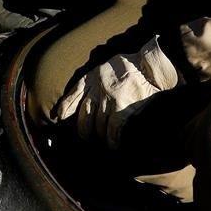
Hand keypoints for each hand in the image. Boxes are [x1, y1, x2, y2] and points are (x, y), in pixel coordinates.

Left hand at [51, 37, 180, 147]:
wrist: (150, 67)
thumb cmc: (131, 66)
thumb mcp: (107, 66)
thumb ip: (96, 77)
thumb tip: (89, 92)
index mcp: (93, 77)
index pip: (74, 93)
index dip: (66, 107)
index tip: (60, 117)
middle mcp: (97, 89)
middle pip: (83, 115)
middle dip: (82, 129)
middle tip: (84, 137)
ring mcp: (108, 99)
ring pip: (97, 125)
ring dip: (100, 135)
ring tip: (102, 140)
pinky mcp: (121, 108)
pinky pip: (112, 129)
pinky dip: (112, 139)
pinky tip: (113, 144)